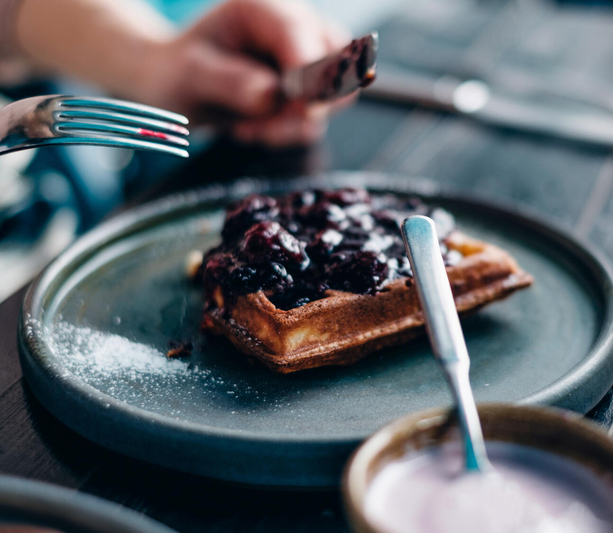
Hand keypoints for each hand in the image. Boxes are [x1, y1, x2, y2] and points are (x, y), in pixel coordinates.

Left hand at [140, 0, 354, 146]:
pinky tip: (249, 128)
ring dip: (289, 126)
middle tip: (261, 124)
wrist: (174, 89)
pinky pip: (311, 122)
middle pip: (336, 65)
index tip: (302, 108)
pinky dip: (282, 134)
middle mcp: (292, 30)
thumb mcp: (191, 74)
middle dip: (305, 104)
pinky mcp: (303, 93)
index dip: (309, 74)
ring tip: (244, 128)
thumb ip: (231, 81)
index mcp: (262, 10)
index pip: (303, 36)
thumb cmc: (177, 72)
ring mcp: (302, 63)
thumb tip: (272, 96)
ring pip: (329, 101)